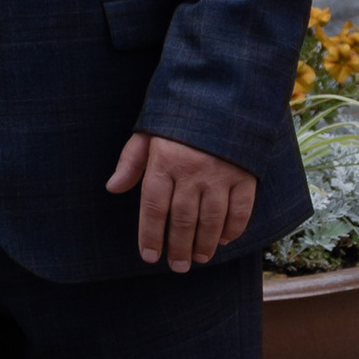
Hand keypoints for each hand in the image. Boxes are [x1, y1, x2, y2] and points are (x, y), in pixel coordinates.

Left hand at [108, 130, 256, 273]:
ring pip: (212, 220)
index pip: (154, 207)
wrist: (223, 92)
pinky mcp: (245, 174)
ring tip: (198, 259)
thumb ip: (131, 161)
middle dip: (178, 248)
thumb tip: (113, 187)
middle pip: (183, 220)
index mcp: (164, 161)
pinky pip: (241, 210)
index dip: (150, 235)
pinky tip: (224, 240)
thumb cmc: (179, 116)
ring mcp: (221, 174)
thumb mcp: (148, 131)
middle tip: (177, 266)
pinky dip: (233, 228)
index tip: (149, 256)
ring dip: (204, 244)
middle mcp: (192, 171)